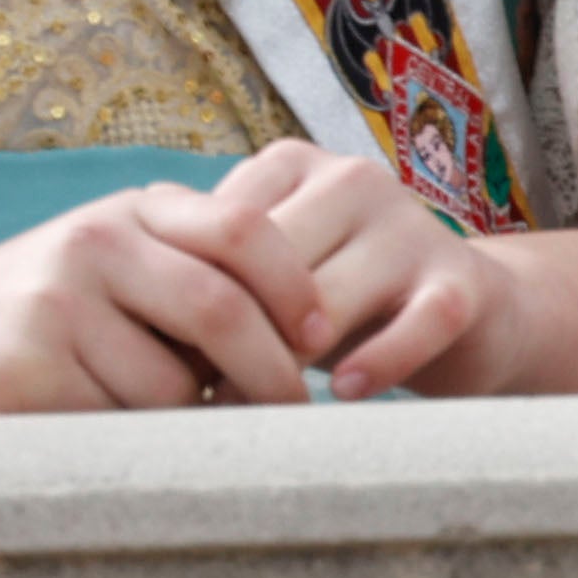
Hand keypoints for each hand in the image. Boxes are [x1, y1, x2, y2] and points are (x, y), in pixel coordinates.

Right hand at [0, 184, 318, 413]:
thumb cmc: (40, 306)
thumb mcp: (116, 259)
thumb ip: (193, 270)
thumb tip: (299, 335)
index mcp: (135, 211)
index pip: (245, 232)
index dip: (294, 285)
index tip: (322, 335)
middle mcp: (98, 243)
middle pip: (220, 309)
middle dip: (269, 368)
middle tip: (292, 407)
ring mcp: (59, 303)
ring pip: (172, 380)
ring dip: (194, 416)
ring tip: (186, 425)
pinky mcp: (26, 368)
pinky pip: (117, 419)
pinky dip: (139, 439)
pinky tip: (126, 439)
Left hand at [133, 143, 524, 396]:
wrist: (462, 314)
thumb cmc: (334, 299)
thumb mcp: (267, 275)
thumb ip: (207, 278)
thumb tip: (115, 326)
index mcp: (295, 165)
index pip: (221, 231)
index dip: (190, 302)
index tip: (165, 362)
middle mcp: (355, 179)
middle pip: (270, 267)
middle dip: (235, 340)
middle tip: (204, 401)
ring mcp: (412, 227)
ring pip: (331, 299)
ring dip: (290, 364)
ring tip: (260, 412)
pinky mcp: (461, 281)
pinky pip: (417, 323)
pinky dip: (379, 360)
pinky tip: (347, 391)